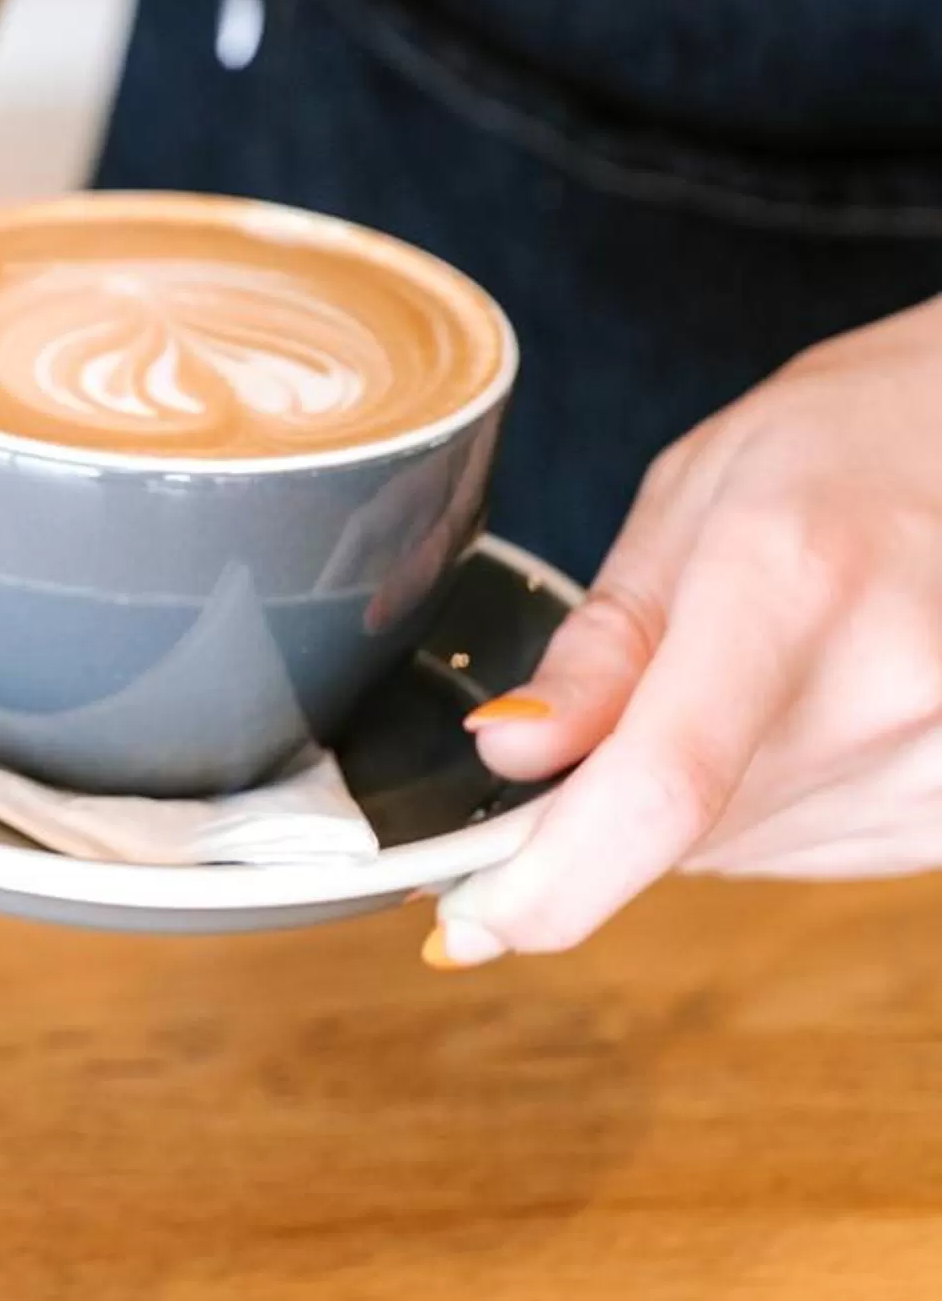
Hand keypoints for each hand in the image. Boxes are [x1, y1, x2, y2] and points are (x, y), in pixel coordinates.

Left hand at [425, 296, 941, 966]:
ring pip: (743, 852)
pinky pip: (812, 851)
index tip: (473, 917)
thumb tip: (509, 751)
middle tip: (622, 697)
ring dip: (699, 798)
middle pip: (689, 830)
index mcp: (787, 584)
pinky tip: (797, 704)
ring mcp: (938, 762)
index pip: (664, 784)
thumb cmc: (823, 450)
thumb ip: (599, 642)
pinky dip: (769, 803)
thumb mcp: (683, 505)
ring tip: (746, 666)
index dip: (556, 878)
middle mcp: (883, 686)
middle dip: (611, 798)